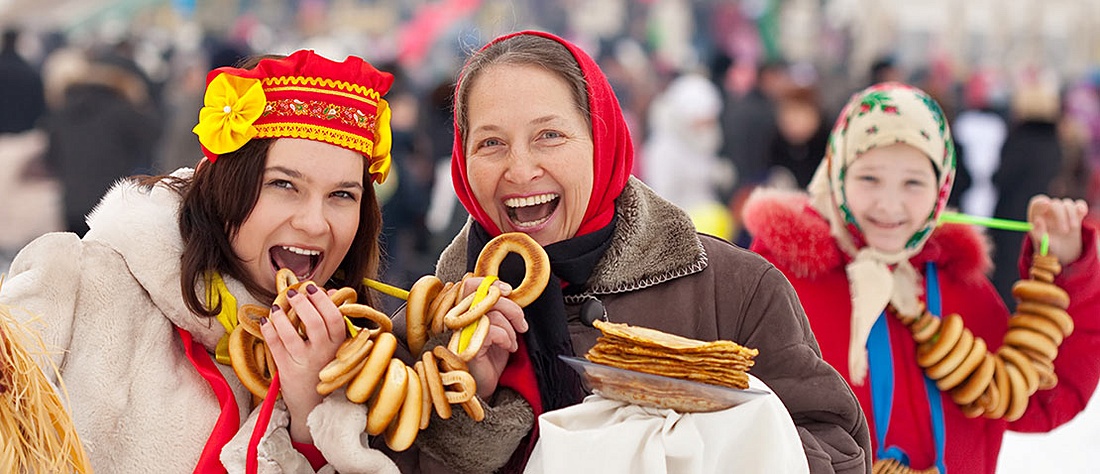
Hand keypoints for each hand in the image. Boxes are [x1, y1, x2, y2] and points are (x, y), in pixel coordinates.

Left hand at [260, 283, 347, 442]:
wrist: (314, 406)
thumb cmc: (325, 369)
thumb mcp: (336, 346)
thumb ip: (332, 320)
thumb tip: (329, 291)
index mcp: (338, 346)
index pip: (334, 318)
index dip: (323, 300)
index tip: (312, 288)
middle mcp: (322, 354)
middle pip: (314, 323)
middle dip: (302, 304)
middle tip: (293, 293)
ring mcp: (304, 363)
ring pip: (291, 335)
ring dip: (282, 317)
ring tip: (276, 306)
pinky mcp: (287, 371)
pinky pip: (275, 347)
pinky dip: (269, 332)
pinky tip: (266, 321)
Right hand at [456, 277, 527, 398]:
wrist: (485, 388)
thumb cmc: (490, 359)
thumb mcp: (497, 329)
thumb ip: (498, 311)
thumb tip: (510, 294)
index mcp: (464, 312)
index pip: (470, 285)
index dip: (489, 283)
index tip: (508, 290)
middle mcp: (459, 320)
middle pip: (485, 295)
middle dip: (511, 307)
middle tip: (521, 323)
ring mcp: (460, 333)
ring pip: (494, 313)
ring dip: (511, 328)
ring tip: (512, 342)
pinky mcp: (467, 346)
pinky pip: (493, 330)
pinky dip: (506, 337)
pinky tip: (508, 348)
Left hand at [1027, 195, 1089, 263]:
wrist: (1061, 251)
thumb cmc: (1047, 246)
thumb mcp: (1042, 243)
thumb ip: (1038, 233)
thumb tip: (1038, 220)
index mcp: (1037, 215)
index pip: (1037, 203)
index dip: (1041, 202)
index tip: (1047, 205)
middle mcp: (1050, 210)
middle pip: (1055, 204)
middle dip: (1060, 215)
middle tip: (1064, 231)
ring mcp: (1063, 210)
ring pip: (1067, 204)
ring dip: (1071, 215)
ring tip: (1072, 228)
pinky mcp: (1076, 213)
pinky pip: (1079, 205)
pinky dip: (1081, 207)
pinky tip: (1082, 213)